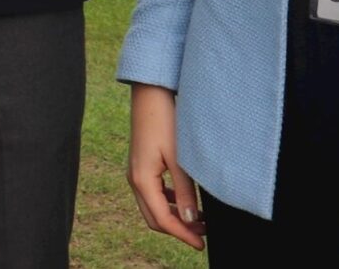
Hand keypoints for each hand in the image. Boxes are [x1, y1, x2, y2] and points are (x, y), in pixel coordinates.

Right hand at [127, 84, 204, 249]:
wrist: (150, 95)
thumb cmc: (165, 123)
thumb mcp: (179, 159)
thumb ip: (186, 192)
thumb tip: (191, 221)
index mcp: (141, 180)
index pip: (162, 219)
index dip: (183, 235)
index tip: (201, 244)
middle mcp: (134, 179)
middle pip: (154, 218)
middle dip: (179, 229)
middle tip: (204, 234)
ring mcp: (135, 173)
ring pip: (153, 207)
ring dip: (175, 217)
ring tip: (200, 219)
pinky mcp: (141, 166)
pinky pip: (152, 194)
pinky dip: (169, 203)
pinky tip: (186, 200)